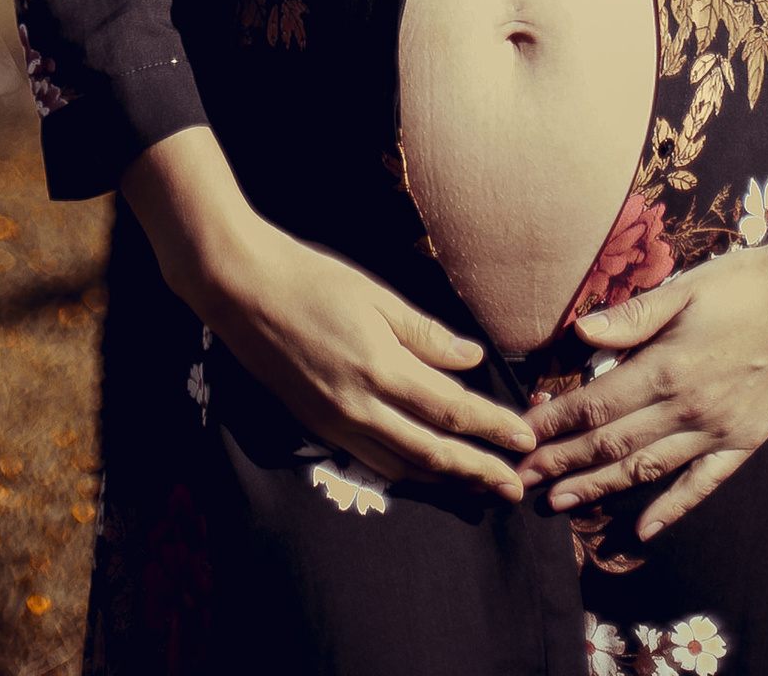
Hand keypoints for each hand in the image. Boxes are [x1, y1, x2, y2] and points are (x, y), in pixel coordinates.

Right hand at [203, 224, 537, 502]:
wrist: (243, 292)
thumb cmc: (312, 280)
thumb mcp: (375, 295)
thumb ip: (424, 333)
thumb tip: (471, 359)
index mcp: (380, 368)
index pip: (450, 409)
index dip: (491, 427)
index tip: (524, 438)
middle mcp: (360, 407)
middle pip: (432, 451)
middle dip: (478, 470)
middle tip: (516, 486)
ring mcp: (337, 423)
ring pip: (403, 466)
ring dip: (446, 479)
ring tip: (480, 487)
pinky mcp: (319, 427)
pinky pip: (373, 461)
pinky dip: (407, 472)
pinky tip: (425, 473)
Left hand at [528, 228, 767, 540]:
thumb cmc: (746, 282)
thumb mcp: (685, 288)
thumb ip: (631, 317)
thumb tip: (579, 333)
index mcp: (668, 368)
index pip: (597, 406)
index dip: (557, 423)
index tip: (522, 436)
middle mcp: (689, 408)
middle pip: (613, 445)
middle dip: (563, 463)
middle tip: (522, 481)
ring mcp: (719, 431)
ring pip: (647, 469)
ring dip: (600, 488)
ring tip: (561, 503)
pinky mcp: (745, 440)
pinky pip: (701, 484)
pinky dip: (671, 508)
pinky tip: (644, 529)